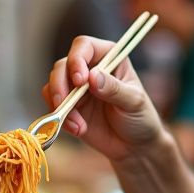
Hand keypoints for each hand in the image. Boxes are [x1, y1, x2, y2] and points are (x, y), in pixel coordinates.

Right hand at [43, 36, 167, 160]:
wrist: (134, 146)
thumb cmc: (140, 118)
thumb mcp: (134, 102)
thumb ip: (114, 89)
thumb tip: (92, 76)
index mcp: (109, 58)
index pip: (84, 46)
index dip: (77, 59)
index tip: (80, 80)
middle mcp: (89, 68)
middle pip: (63, 65)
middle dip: (60, 84)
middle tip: (65, 103)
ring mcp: (76, 88)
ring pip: (53, 84)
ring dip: (60, 105)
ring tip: (78, 125)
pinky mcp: (68, 107)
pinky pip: (53, 105)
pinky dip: (61, 118)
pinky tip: (78, 130)